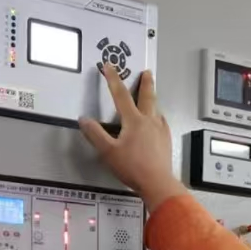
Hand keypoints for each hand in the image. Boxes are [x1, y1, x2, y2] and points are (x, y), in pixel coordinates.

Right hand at [79, 65, 186, 211]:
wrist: (158, 183)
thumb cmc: (133, 168)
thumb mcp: (108, 152)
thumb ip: (95, 134)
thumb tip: (84, 120)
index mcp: (134, 120)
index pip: (120, 94)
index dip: (113, 78)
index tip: (109, 66)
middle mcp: (149, 121)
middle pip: (147, 96)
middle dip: (146, 83)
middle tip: (147, 72)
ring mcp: (160, 130)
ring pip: (156, 109)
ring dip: (152, 100)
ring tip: (151, 96)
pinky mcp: (166, 141)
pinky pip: (162, 123)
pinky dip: (158, 117)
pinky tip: (158, 121)